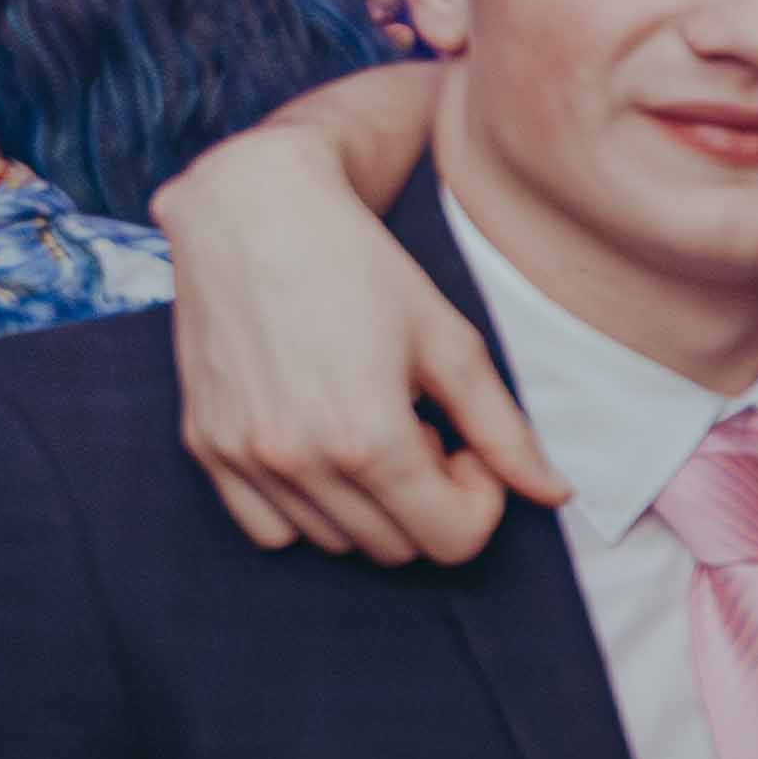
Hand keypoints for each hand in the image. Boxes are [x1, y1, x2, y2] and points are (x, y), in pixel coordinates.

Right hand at [165, 128, 552, 564]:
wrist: (250, 211)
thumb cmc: (359, 267)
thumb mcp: (450, 343)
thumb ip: (504, 430)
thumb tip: (553, 495)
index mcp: (366, 439)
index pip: (451, 540)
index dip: (481, 502)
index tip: (470, 446)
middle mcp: (296, 460)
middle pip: (397, 547)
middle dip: (429, 498)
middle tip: (425, 426)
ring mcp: (242, 457)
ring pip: (336, 543)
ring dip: (370, 503)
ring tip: (372, 424)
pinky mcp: (204, 446)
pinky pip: (267, 529)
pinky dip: (308, 508)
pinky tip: (322, 444)